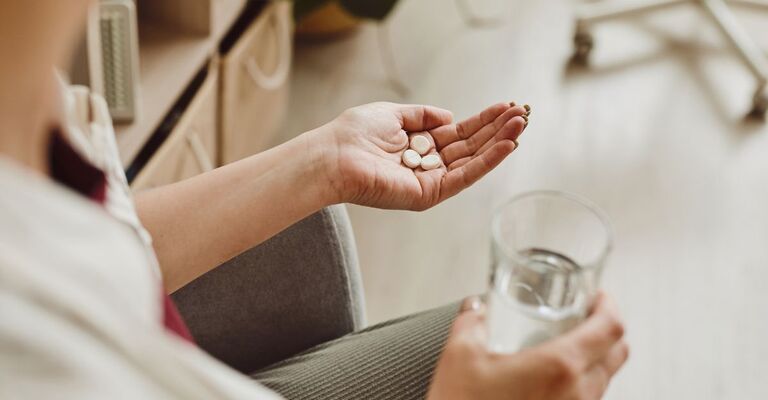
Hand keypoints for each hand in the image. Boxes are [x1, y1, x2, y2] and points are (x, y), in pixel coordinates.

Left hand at [316, 101, 527, 209]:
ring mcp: (430, 181)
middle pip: (471, 146)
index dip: (484, 121)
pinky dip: (487, 161)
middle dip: (498, 130)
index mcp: (419, 145)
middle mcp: (428, 165)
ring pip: (473, 161)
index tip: (507, 107)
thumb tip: (450, 116)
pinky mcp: (429, 194)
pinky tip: (506, 145)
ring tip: (521, 125)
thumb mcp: (393, 114)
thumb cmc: (355, 134)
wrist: (335, 155)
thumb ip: (422, 115)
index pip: (460, 134)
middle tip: (523, 114)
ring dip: (499, 143)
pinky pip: (464, 176)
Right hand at [427, 293, 628, 399]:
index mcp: (560, 367)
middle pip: (618, 353)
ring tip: (563, 346)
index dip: (609, 305)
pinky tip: (549, 378)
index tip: (597, 297)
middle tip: (585, 316)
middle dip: (606, 328)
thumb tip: (476, 309)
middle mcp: (577, 393)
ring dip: (594, 357)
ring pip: (604, 379)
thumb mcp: (460, 355)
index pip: (610, 328)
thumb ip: (472, 321)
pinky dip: (580, 382)